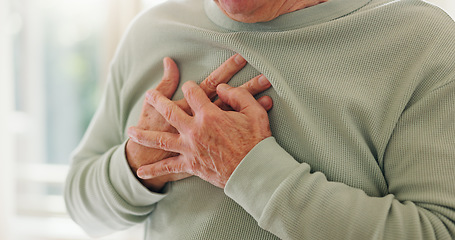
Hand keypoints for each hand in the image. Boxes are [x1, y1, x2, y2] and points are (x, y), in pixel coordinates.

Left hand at [128, 80, 272, 187]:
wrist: (255, 172)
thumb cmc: (257, 141)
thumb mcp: (254, 112)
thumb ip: (238, 95)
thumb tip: (222, 87)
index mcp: (210, 114)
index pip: (193, 92)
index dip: (191, 87)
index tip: (189, 86)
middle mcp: (195, 130)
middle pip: (170, 111)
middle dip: (157, 101)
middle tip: (148, 95)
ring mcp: (190, 148)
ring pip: (161, 139)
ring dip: (144, 135)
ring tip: (130, 131)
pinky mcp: (190, 165)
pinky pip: (169, 167)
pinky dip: (154, 170)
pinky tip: (141, 173)